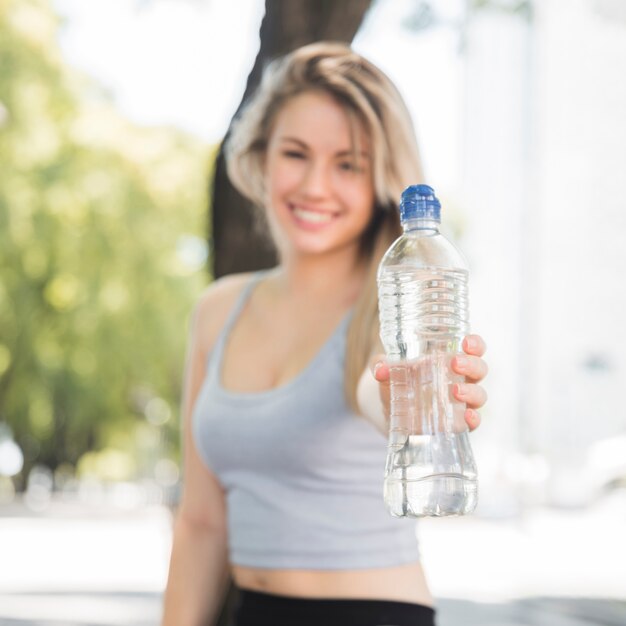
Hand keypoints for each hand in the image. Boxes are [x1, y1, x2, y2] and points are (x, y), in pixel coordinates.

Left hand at [369, 334, 487, 431]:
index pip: (472, 349)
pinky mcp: (457, 424)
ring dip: (471, 391)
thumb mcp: (389, 372)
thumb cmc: (397, 383)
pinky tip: (467, 416)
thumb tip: (380, 368)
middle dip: (471, 364)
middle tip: (455, 363)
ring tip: (456, 390)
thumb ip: (381, 366)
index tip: (466, 341)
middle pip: (479, 369)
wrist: (390, 415)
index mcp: (450, 361)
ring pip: (479, 395)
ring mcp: (461, 403)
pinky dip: (473, 419)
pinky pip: (474, 422)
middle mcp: (461, 380)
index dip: (475, 344)